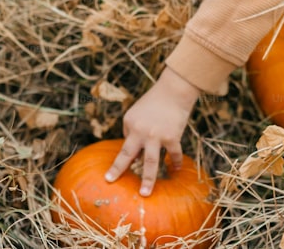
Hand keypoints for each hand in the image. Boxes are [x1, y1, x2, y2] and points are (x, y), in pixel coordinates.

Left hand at [105, 67, 200, 195]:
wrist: (174, 90)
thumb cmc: (155, 101)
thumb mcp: (136, 112)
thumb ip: (132, 131)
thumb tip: (135, 154)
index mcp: (130, 123)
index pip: (125, 146)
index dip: (118, 163)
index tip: (108, 179)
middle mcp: (140, 130)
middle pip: (128, 154)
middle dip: (119, 169)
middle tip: (111, 182)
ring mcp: (156, 135)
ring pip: (150, 161)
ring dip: (148, 179)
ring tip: (145, 193)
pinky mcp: (172, 137)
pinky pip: (173, 154)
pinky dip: (175, 162)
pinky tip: (175, 169)